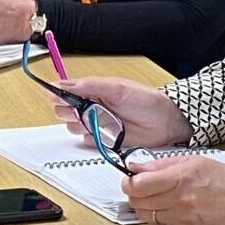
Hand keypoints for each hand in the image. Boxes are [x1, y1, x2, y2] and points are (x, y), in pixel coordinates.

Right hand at [48, 77, 191, 148]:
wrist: (166, 123)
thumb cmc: (147, 101)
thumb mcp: (117, 88)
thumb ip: (89, 86)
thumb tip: (63, 84)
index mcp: (92, 91)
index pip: (64, 92)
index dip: (57, 95)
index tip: (57, 97)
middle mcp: (90, 107)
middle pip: (63, 111)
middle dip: (70, 111)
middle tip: (86, 110)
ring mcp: (95, 123)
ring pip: (72, 127)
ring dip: (82, 125)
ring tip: (101, 120)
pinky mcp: (100, 139)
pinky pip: (85, 141)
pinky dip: (92, 138)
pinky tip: (105, 133)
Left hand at [121, 155, 224, 224]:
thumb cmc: (221, 180)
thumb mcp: (191, 161)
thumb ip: (159, 165)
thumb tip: (134, 168)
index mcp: (180, 179)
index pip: (137, 185)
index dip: (128, 182)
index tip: (130, 180)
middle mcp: (179, 200)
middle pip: (136, 201)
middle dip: (134, 194)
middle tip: (143, 188)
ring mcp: (181, 219)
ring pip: (143, 215)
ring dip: (144, 206)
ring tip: (156, 199)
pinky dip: (155, 218)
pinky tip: (165, 210)